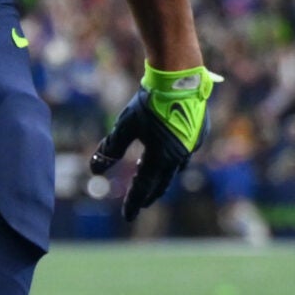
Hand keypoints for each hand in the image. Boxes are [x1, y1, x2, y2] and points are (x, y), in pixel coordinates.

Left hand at [90, 64, 221, 222]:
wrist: (180, 77)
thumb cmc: (150, 102)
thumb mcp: (126, 126)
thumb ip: (111, 148)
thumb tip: (94, 169)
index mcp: (161, 157)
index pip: (144, 187)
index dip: (134, 202)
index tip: (128, 216)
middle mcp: (179, 156)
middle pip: (163, 182)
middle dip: (150, 193)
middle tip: (142, 203)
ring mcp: (193, 144)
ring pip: (176, 167)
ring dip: (162, 175)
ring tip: (151, 176)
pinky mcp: (200, 131)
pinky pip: (185, 151)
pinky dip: (174, 157)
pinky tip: (169, 152)